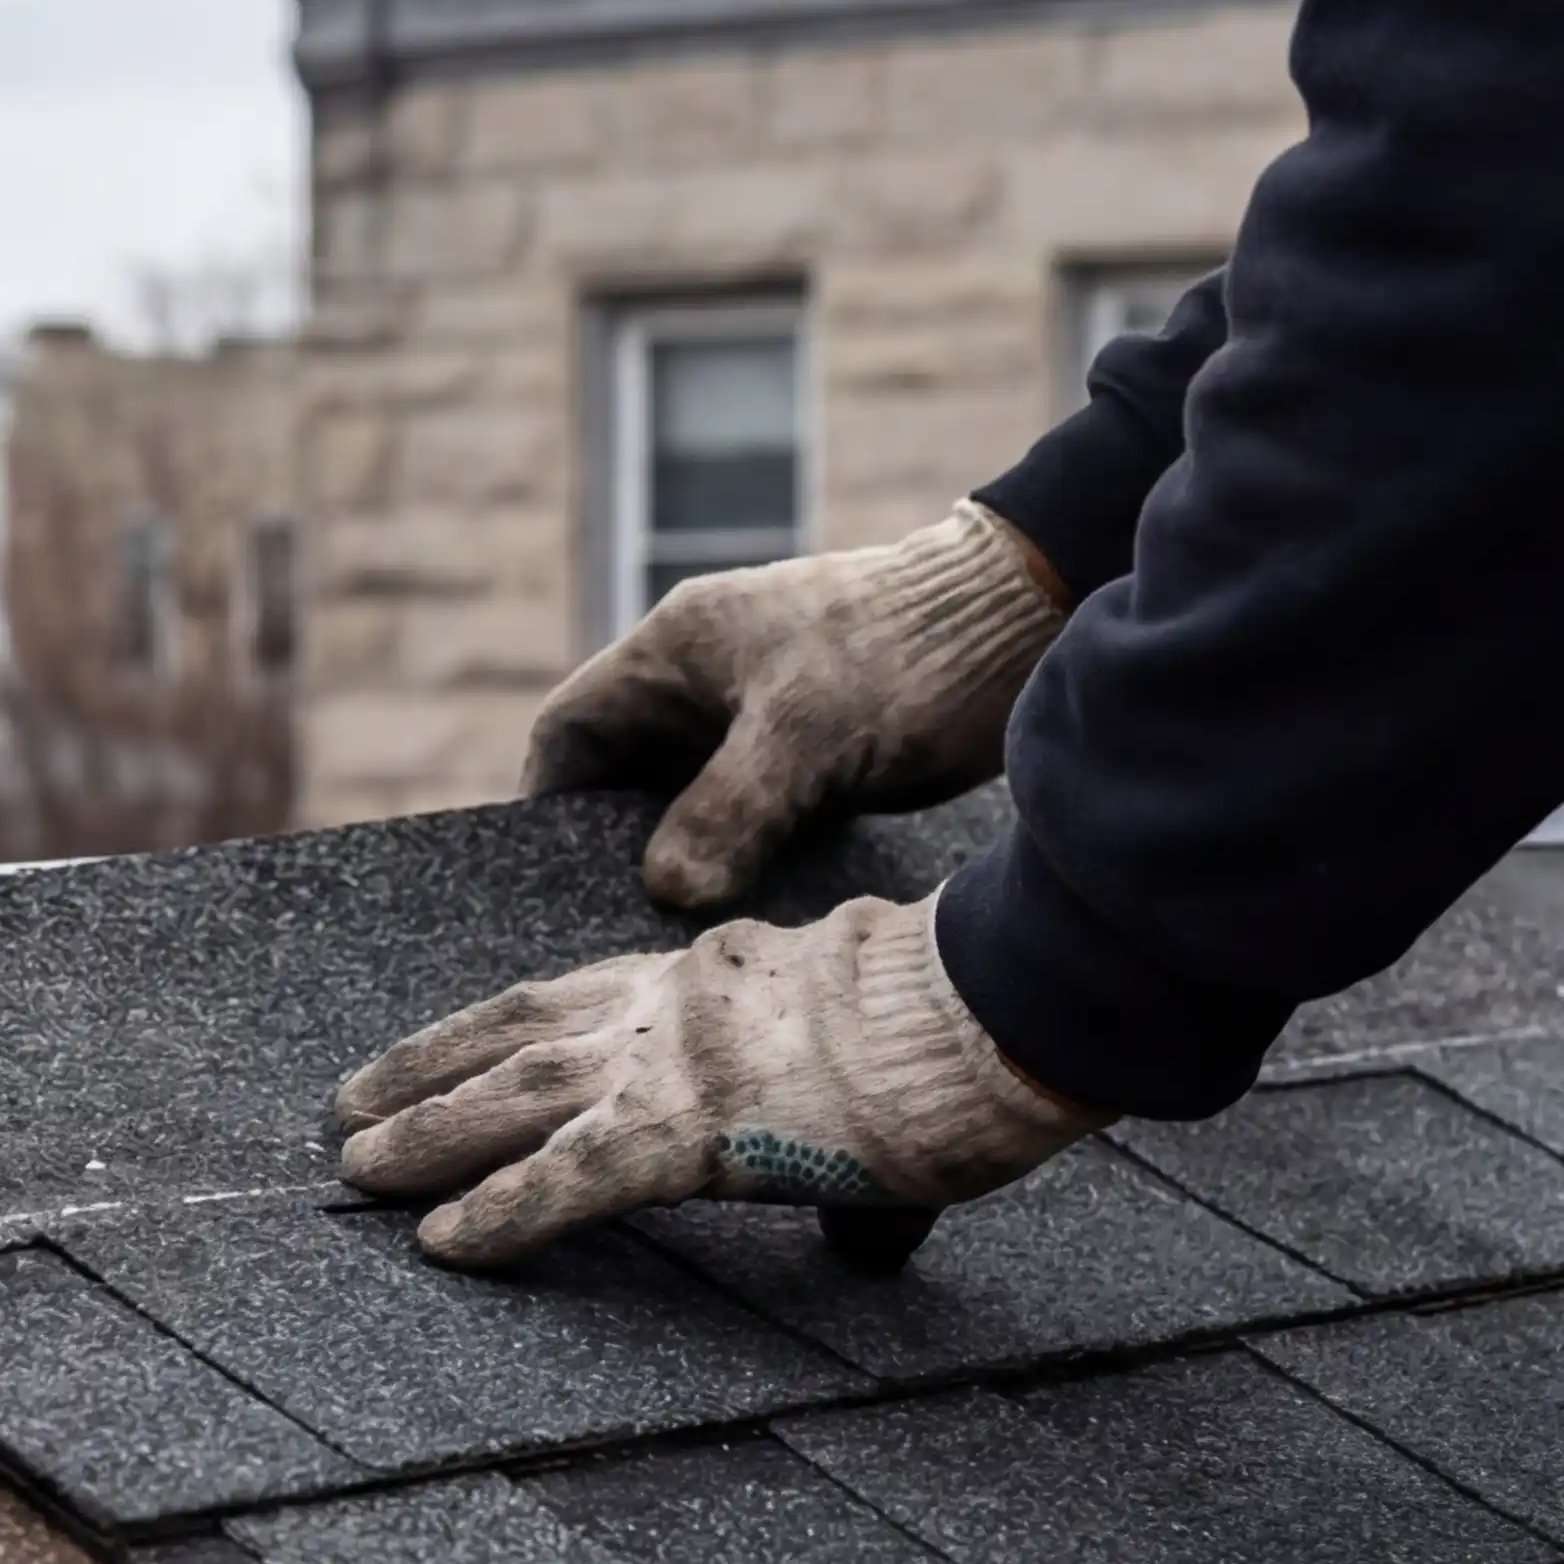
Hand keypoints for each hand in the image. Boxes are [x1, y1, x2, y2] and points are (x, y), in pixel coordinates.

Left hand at [332, 890, 1100, 1266]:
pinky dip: (501, 1212)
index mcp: (709, 977)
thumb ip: (834, 1128)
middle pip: (516, 1034)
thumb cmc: (956, 1032)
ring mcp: (670, 1064)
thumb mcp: (871, 1051)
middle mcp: (668, 1008)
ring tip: (355, 1168)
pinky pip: (568, 1179)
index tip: (438, 1050)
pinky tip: (445, 1243)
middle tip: (350, 1107)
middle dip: (427, 1072)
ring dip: (425, 1134)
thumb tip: (862, 1230)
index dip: (491, 1028)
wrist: (986, 1009)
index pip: (573, 996)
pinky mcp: (688, 1132)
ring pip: (513, 1096)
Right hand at [529, 503, 1067, 912]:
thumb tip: (666, 891)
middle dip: (616, 849)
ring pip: (691, 808)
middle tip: (612, 929)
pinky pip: (752, 824)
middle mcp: (707, 687)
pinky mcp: (815, 762)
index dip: (548, 799)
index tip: (542, 876)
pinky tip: (750, 921)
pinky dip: (744, 867)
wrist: (1021, 621)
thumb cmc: (904, 653)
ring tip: (677, 941)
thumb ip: (729, 807)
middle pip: (625, 779)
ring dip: (687, 865)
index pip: (571, 727)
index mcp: (677, 651)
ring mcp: (761, 725)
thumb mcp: (806, 730)